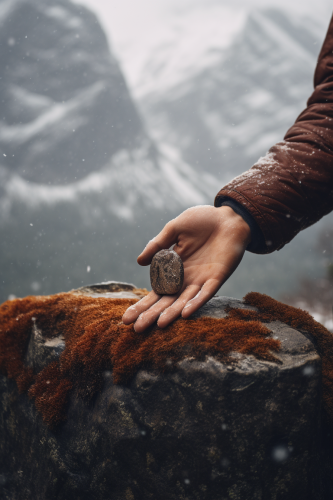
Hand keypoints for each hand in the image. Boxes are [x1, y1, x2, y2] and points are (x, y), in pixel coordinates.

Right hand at [122, 205, 250, 331]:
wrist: (230, 216)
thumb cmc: (203, 220)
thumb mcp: (174, 229)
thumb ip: (158, 244)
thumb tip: (139, 262)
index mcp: (173, 268)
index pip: (154, 291)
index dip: (142, 305)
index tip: (126, 319)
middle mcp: (186, 279)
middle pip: (166, 301)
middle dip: (150, 314)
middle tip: (135, 329)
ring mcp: (201, 280)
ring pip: (183, 301)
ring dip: (171, 313)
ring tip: (157, 325)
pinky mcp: (217, 277)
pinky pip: (206, 293)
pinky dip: (196, 303)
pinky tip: (185, 313)